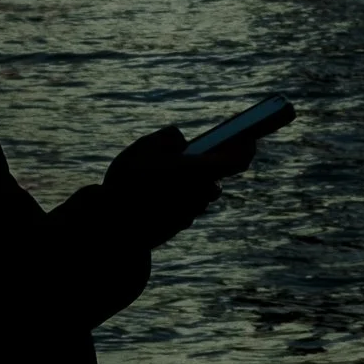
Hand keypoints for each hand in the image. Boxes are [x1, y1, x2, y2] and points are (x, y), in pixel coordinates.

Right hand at [103, 122, 254, 246]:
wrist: (112, 227)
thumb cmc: (127, 183)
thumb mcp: (144, 147)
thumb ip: (169, 138)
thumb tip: (184, 143)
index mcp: (194, 171)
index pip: (237, 161)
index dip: (247, 147)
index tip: (250, 137)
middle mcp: (199, 194)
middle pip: (215, 176)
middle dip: (206, 163)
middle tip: (191, 153)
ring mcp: (191, 212)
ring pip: (201, 190)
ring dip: (191, 180)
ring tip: (165, 172)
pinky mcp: (180, 224)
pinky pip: (188, 204)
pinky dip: (179, 195)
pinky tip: (157, 191)